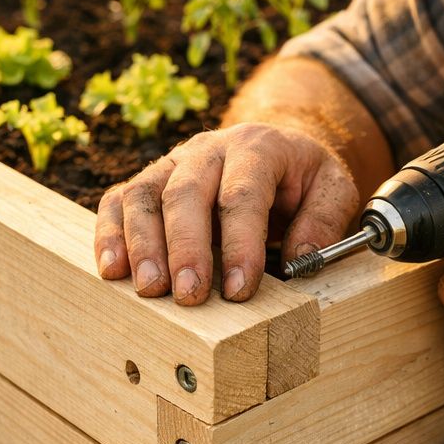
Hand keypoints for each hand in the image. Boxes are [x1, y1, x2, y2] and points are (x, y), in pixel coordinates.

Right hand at [93, 122, 360, 304]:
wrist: (276, 150)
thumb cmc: (303, 178)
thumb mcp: (333, 188)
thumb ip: (325, 221)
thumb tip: (300, 260)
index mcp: (257, 147)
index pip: (242, 193)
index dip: (239, 243)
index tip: (238, 289)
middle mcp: (207, 149)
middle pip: (185, 192)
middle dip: (185, 248)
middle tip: (188, 296)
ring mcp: (171, 163)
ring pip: (143, 195)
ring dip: (142, 245)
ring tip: (148, 290)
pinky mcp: (148, 182)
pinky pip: (118, 201)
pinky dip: (110, 234)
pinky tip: (113, 269)